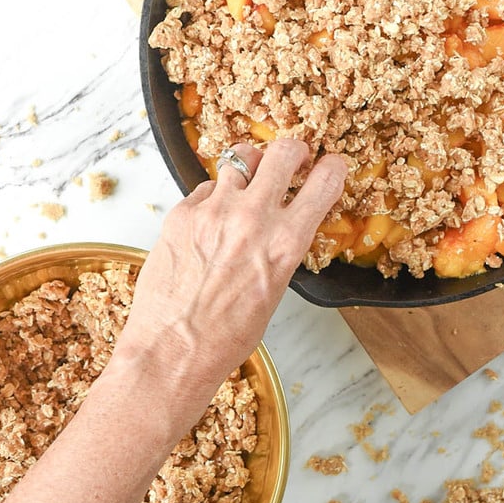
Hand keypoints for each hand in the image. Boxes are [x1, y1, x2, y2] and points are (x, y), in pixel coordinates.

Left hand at [110, 139, 346, 429]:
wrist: (170, 352)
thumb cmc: (225, 336)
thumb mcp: (273, 290)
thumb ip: (281, 247)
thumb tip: (283, 223)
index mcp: (285, 242)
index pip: (324, 182)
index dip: (332, 167)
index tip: (331, 163)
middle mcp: (252, 218)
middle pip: (282, 152)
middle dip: (292, 150)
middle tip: (291, 157)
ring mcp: (213, 210)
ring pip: (239, 158)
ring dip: (249, 166)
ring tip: (246, 181)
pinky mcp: (181, 212)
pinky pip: (205, 188)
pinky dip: (213, 198)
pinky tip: (210, 222)